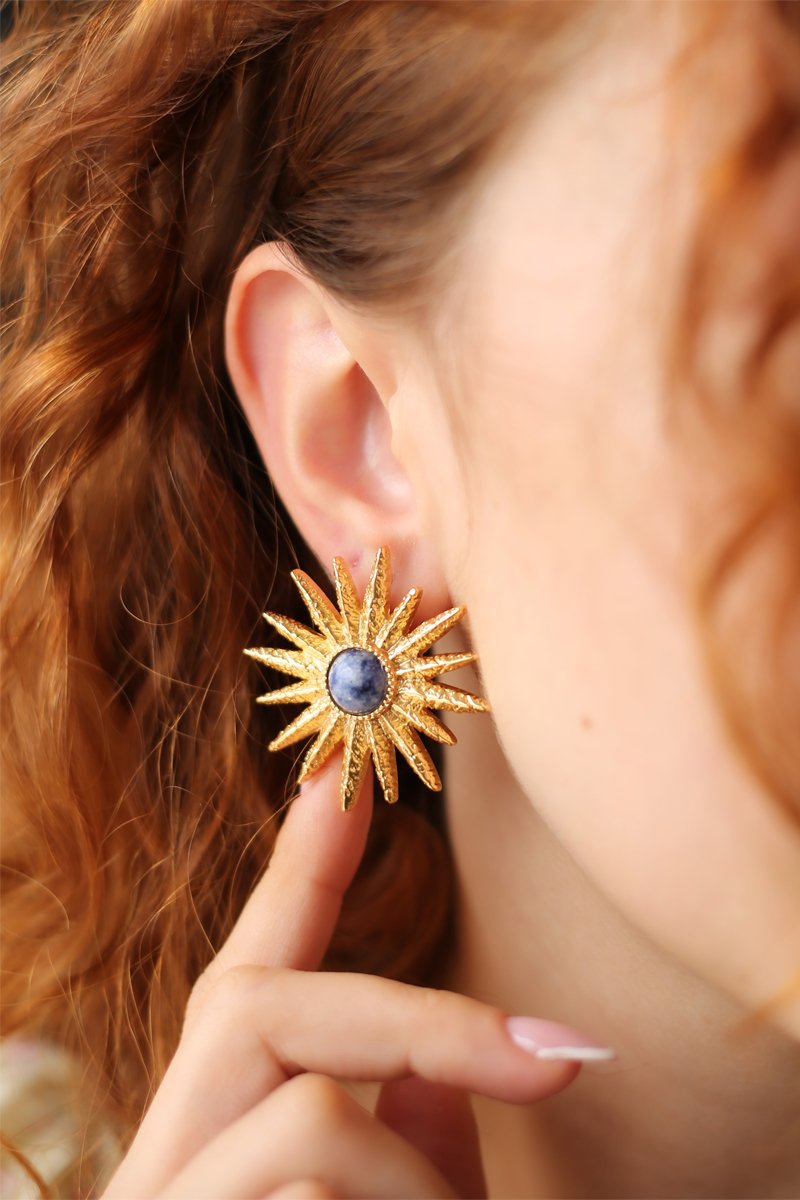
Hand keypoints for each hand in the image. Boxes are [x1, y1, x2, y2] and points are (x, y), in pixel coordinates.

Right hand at [101, 758, 592, 1198]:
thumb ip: (416, 1146)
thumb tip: (436, 1077)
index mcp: (220, 1136)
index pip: (252, 978)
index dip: (297, 868)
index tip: (341, 772)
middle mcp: (164, 1154)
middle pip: (259, 1005)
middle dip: (430, 1029)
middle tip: (562, 1063)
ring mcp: (156, 1198)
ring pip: (318, 1119)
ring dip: (421, 1190)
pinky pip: (316, 1196)